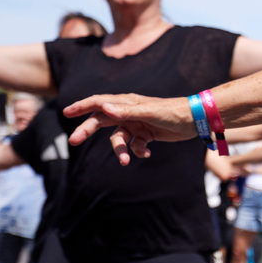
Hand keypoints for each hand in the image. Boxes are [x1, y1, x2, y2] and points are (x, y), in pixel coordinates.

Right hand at [62, 93, 191, 162]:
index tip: (66, 112)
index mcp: (126, 102)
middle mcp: (128, 112)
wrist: (195, 120)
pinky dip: (138, 151)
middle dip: (87, 131)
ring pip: (119, 139)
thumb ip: (126, 112)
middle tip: (73, 141)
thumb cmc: (173, 111)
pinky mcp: (146, 134)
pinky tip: (147, 152)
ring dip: (121, 150)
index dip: (82, 106)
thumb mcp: (149, 112)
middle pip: (101, 121)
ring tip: (126, 160)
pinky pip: (134, 146)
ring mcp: (136, 124)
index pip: (99, 102)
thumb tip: (103, 109)